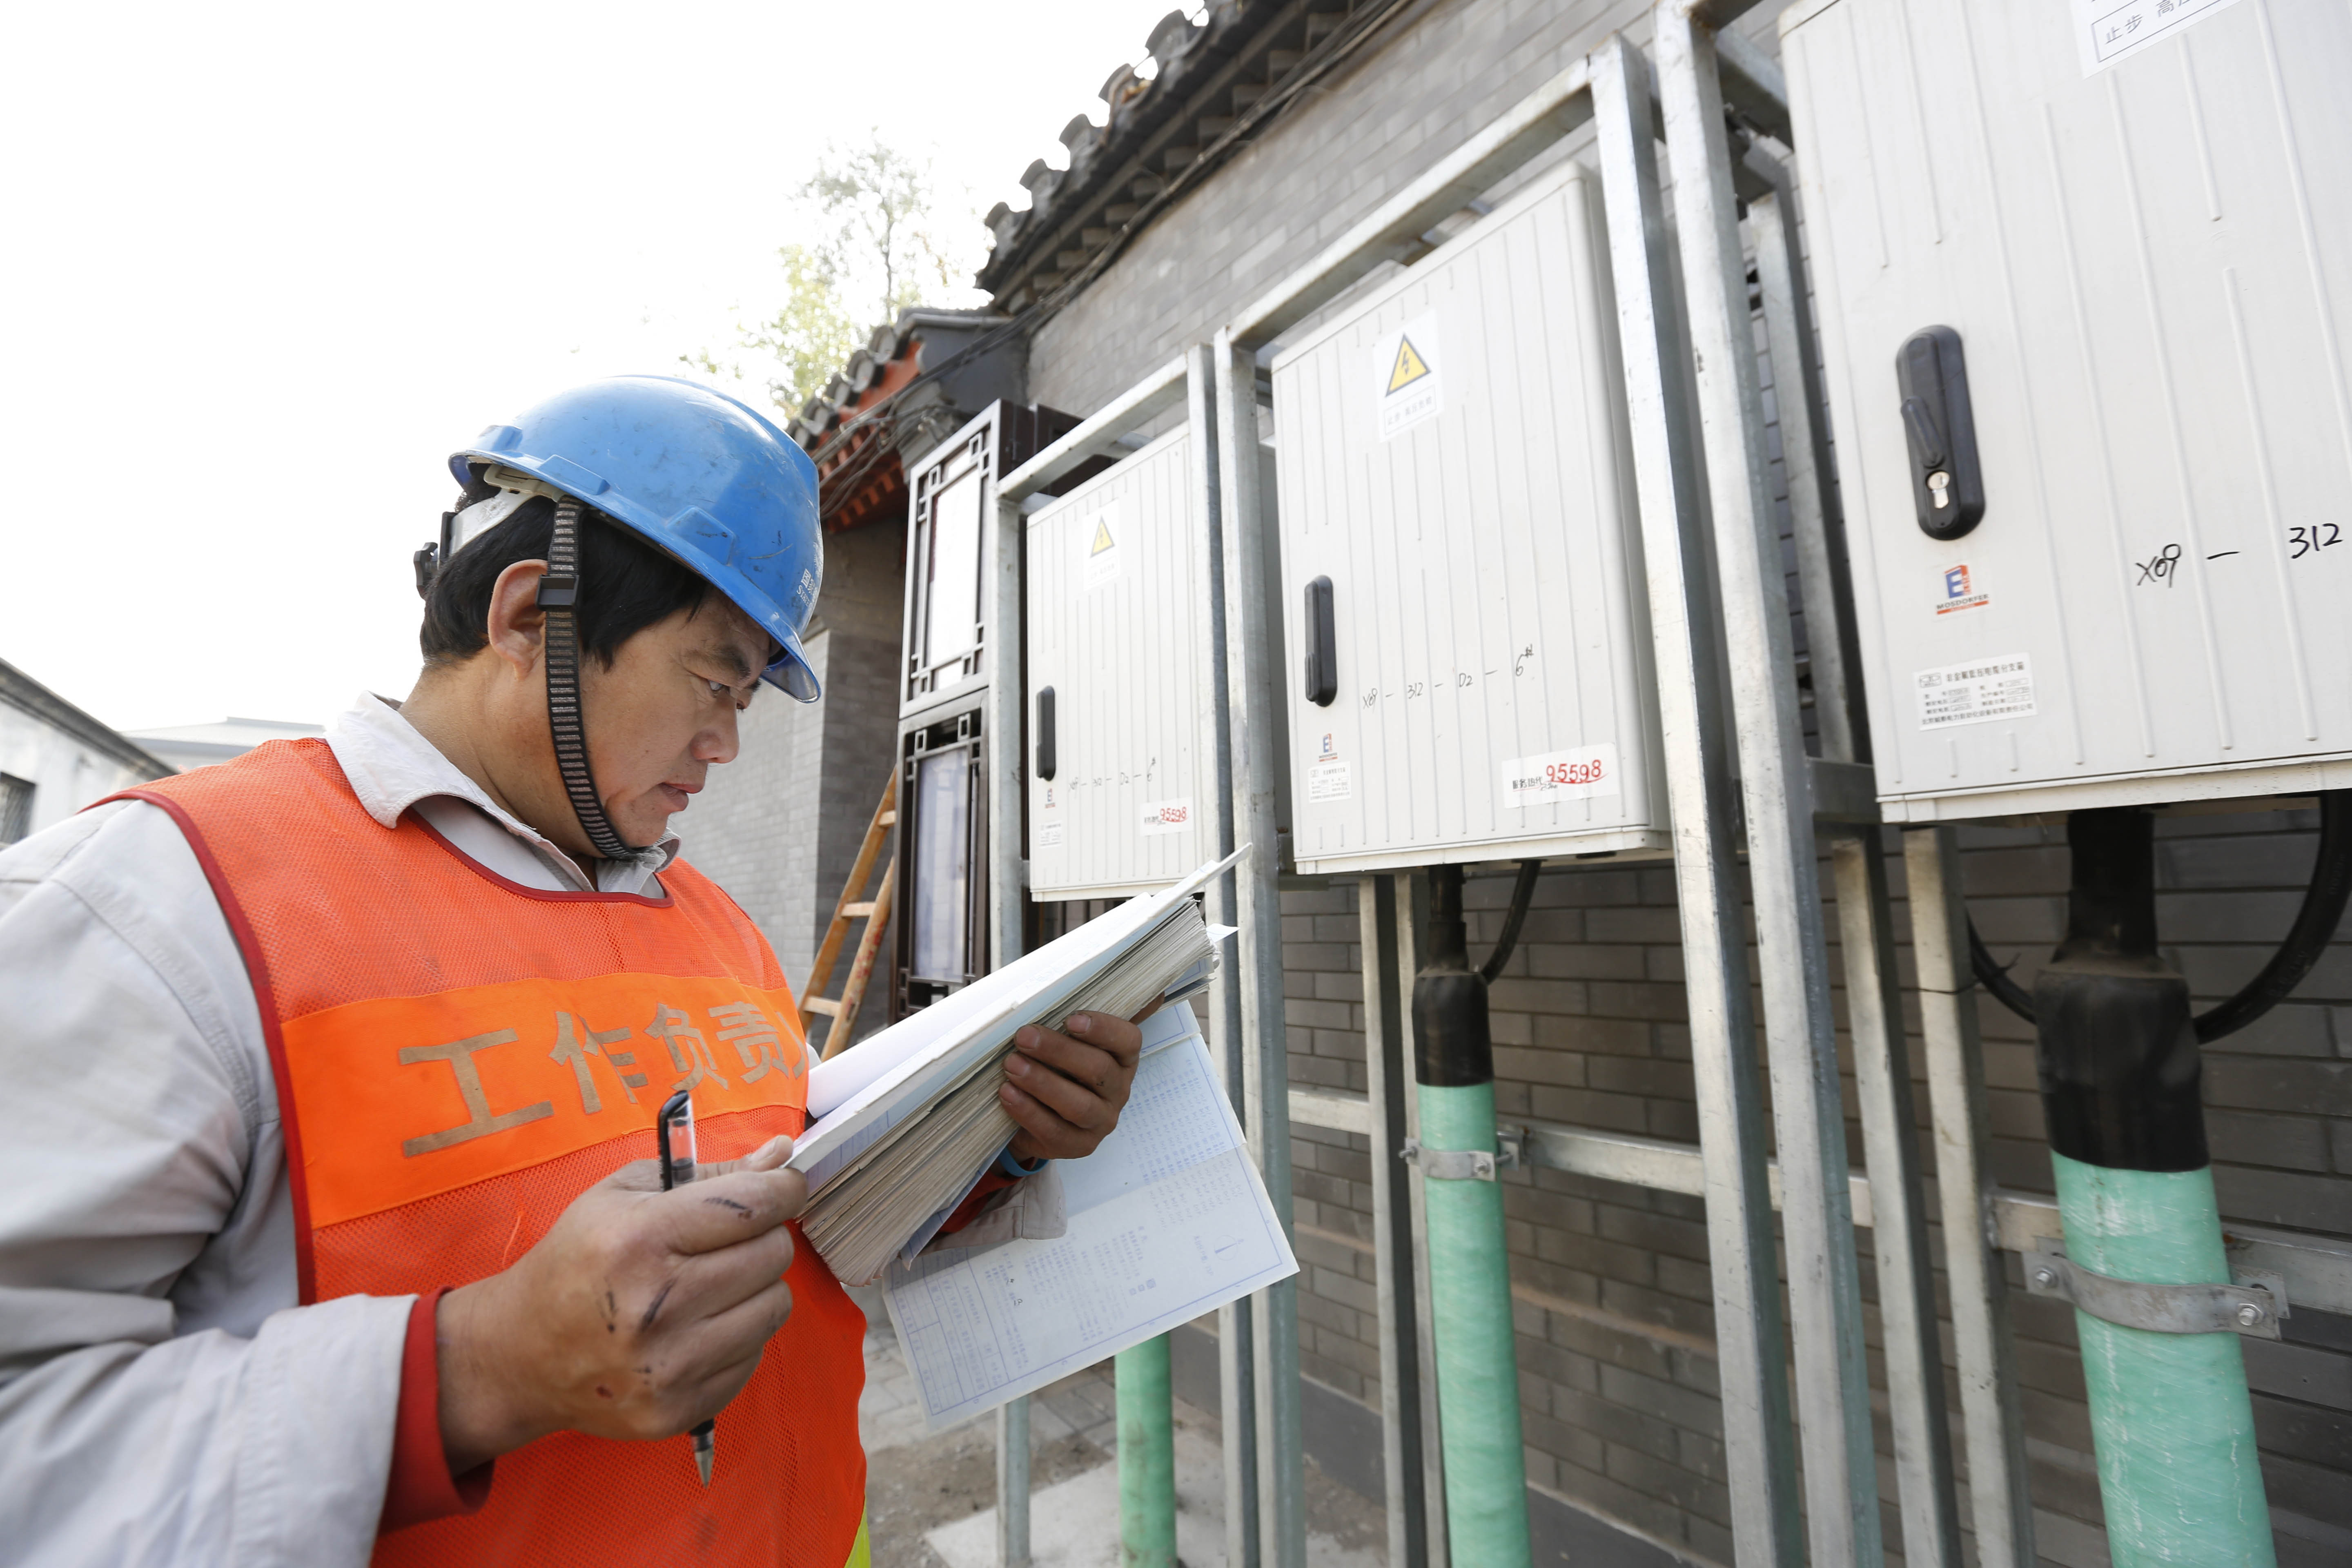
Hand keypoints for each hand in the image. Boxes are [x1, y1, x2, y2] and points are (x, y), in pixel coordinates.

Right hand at [434, 1135, 804, 1473]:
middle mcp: (657, 1308)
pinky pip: (756, 1356)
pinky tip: (699, 1327)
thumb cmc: (576, 1261)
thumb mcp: (624, 1195)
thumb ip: (709, 1174)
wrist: (521, 1354)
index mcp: (639, 1242)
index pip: (752, 1206)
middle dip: (762, 1237)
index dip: (784, 1188)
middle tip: (730, 1240)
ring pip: (776, 1306)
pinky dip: (739, 1335)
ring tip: (713, 1285)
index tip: (786, 1185)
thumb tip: (781, 1155)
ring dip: (756, 1288)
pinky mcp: (679, 1411)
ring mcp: (669, 1368)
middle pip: (773, 1255)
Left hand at [1000, 1009, 1145, 1161]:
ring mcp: (1100, 1122)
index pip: (1127, 1040)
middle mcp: (1118, 1090)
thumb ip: (1079, 1014)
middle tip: (1024, 1037)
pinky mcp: (1078, 1146)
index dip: (1103, 1029)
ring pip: (1078, 1105)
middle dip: (1058, 1052)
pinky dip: (1028, 1112)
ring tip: (1011, 1066)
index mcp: (1122, 1058)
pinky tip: (1007, 1094)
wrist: (1041, 1116)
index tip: (1070, 1018)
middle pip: (1098, 1070)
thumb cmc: (1058, 1068)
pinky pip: (1055, 1131)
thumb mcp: (1069, 1040)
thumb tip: (1110, 974)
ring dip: (1042, 1083)